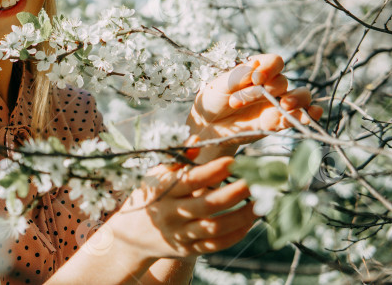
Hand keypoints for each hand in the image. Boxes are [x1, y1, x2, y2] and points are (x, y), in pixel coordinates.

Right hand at [107, 157, 256, 262]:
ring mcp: (179, 234)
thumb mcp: (155, 175)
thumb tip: (197, 141)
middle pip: (206, 206)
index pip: (189, 180)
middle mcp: (170, 214)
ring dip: (241, 216)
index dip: (211, 170)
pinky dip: (235, 235)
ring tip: (260, 203)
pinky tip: (249, 222)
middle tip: (254, 182)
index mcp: (162, 191)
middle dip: (233, 193)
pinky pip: (215, 245)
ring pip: (215, 228)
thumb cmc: (148, 196)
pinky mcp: (188, 250)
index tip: (232, 161)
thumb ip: (177, 160)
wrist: (130, 235)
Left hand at [187, 54, 322, 160]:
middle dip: (263, 91)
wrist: (208, 126)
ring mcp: (276, 103)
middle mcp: (270, 85)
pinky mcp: (278, 121)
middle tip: (236, 103)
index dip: (269, 68)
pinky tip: (312, 115)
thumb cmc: (212, 100)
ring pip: (300, 96)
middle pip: (282, 82)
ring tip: (285, 105)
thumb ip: (237, 76)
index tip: (256, 79)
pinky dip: (309, 115)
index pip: (274, 62)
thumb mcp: (218, 85)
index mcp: (256, 71)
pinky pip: (299, 117)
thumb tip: (255, 64)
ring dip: (297, 99)